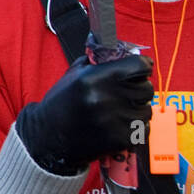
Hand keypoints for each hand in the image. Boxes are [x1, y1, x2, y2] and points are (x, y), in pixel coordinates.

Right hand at [17, 54, 153, 174]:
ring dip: (138, 109)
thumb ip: (98, 63)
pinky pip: (143, 129)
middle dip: (140, 88)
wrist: (47, 136)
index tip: (142, 68)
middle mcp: (106, 98)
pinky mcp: (119, 139)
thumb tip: (122, 54)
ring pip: (147, 110)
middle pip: (146, 88)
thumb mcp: (73, 75)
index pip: (138, 66)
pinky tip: (121, 124)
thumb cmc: (61, 103)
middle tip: (129, 91)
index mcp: (94, 78)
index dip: (143, 66)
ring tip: (122, 110)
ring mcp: (114, 120)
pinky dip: (136, 126)